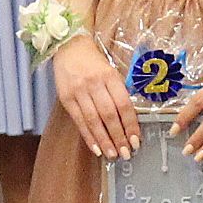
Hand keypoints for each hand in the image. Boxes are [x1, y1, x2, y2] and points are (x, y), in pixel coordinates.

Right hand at [52, 33, 139, 160]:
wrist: (69, 47)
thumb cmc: (94, 61)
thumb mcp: (111, 71)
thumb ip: (119, 92)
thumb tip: (129, 120)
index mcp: (110, 76)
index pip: (123, 105)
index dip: (130, 125)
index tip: (136, 140)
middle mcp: (94, 84)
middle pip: (109, 115)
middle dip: (118, 137)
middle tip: (126, 153)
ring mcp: (79, 92)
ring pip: (94, 121)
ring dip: (104, 141)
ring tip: (112, 154)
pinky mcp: (66, 98)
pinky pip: (79, 121)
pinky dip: (88, 136)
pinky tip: (96, 148)